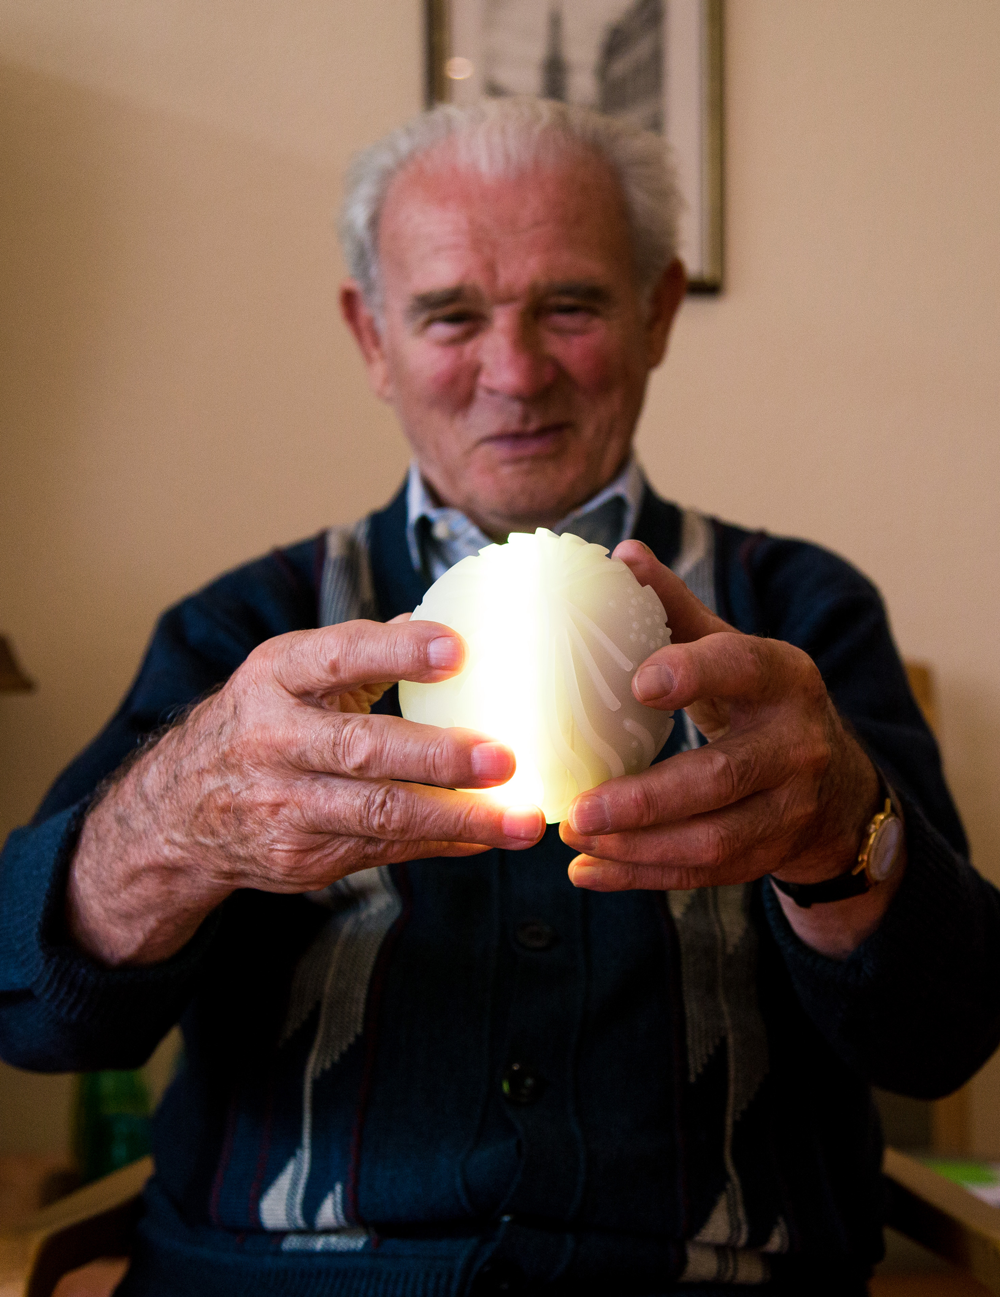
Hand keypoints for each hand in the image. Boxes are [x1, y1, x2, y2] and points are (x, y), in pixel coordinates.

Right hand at [68, 619, 544, 965]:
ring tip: (518, 820)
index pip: (339, 656)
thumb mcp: (289, 674)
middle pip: (362, 749)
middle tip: (504, 758)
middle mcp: (274, 741)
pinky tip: (485, 836)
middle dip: (438, 756)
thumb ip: (363, 649)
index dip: (400, 652)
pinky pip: (383, 851)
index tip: (460, 650)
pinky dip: (440, 844)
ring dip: (457, 818)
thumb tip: (446, 613)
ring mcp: (286, 807)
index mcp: (275, 677)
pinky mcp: (301, 857)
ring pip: (378, 814)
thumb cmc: (260, 724)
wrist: (178, 811)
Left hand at [560, 542, 896, 957]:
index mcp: (783, 677)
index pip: (742, 668)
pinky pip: (703, 875)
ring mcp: (788, 808)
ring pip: (713, 840)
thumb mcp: (734, 650)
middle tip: (579, 807)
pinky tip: (587, 872)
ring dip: (638, 847)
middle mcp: (795, 744)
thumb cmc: (760, 702)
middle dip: (647, 799)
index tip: (639, 683)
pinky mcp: (768, 855)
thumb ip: (676, 609)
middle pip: (722, 777)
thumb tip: (622, 554)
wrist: (836, 783)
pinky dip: (641, 877)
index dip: (695, 674)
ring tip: (575, 838)